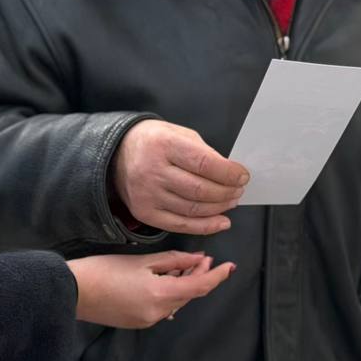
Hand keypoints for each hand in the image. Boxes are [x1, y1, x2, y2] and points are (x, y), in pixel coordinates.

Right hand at [68, 251, 234, 328]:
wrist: (74, 292)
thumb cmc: (103, 271)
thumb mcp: (141, 260)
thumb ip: (172, 260)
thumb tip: (196, 259)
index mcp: (161, 294)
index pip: (200, 286)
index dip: (218, 276)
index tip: (230, 266)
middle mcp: (159, 312)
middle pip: (189, 294)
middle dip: (199, 276)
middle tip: (203, 259)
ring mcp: (149, 320)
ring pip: (176, 301)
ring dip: (183, 284)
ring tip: (182, 266)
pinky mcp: (139, 323)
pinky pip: (162, 308)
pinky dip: (168, 293)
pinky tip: (163, 280)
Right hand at [112, 120, 249, 234]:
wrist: (118, 154)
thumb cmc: (153, 142)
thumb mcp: (178, 133)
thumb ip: (204, 152)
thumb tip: (229, 174)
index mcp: (163, 145)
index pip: (204, 163)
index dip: (229, 173)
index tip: (242, 175)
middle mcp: (153, 171)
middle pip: (201, 189)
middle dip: (227, 192)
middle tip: (238, 189)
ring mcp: (148, 194)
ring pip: (194, 209)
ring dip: (219, 208)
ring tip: (230, 201)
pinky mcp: (146, 212)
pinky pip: (181, 225)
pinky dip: (205, 226)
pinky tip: (220, 221)